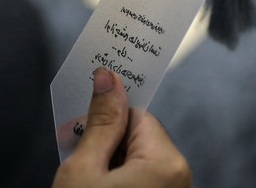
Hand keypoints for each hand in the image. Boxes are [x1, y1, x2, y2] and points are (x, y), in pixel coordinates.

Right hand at [52, 69, 191, 187]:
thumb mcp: (84, 169)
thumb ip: (99, 123)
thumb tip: (107, 77)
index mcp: (166, 161)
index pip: (136, 114)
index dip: (104, 119)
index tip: (79, 127)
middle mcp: (179, 176)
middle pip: (138, 138)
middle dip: (106, 143)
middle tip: (77, 161)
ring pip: (138, 161)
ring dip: (110, 165)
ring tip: (84, 180)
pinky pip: (142, 179)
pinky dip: (119, 180)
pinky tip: (96, 186)